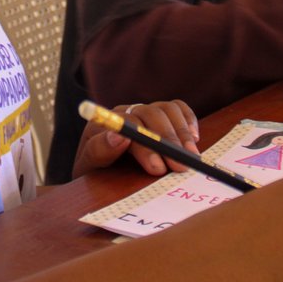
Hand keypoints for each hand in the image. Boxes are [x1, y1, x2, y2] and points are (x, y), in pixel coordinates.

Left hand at [71, 100, 198, 178]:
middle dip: (167, 140)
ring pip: (167, 109)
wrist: (99, 173)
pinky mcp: (160, 114)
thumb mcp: (89, 168)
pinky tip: (193, 139)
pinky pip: (177, 107)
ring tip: (191, 156)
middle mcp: (125, 111)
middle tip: (180, 166)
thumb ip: (99, 151)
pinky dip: (188, 120)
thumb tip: (119, 135)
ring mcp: (144, 111)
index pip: (128, 123)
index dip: (145, 145)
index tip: (157, 168)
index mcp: (104, 122)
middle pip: (151, 114)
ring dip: (181, 132)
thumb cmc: (95, 173)